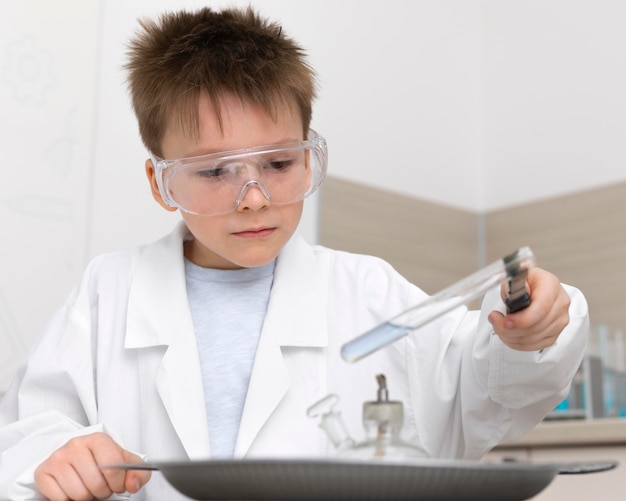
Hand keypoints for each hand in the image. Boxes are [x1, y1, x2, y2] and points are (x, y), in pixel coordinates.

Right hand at [34, 432, 150, 500]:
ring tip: (88, 486)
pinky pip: (61, 499)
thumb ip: (137, 473)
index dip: (118, 483)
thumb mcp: (125, 462)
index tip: (117, 485)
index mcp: (98, 439)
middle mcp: (76, 445)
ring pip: (78, 494)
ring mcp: (58, 458)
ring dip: (86, 496)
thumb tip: (133, 484)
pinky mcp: (43, 472)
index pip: (113, 468)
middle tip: (101, 486)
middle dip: (102, 491)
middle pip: (95, 484)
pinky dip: (69, 499)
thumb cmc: (101, 460)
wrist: (74, 456)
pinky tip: (73, 488)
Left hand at [488, 267, 569, 350]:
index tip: (505, 322)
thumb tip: (513, 299)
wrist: (533, 287)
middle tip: (495, 322)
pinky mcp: (555, 333)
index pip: (541, 308)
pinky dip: (519, 343)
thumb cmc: (524, 282)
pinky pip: (537, 345)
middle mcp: (560, 303)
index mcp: (550, 285)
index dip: (522, 319)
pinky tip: (509, 336)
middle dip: (510, 329)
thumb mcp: (514, 277)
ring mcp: (560, 319)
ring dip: (512, 337)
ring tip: (499, 327)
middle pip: (536, 326)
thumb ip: (512, 287)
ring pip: (535, 338)